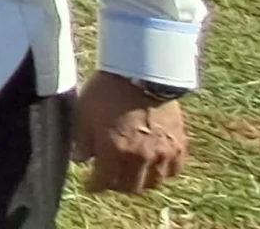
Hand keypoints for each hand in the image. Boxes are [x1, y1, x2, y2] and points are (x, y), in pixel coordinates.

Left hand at [74, 73, 188, 193]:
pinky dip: (162, 173)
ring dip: (139, 182)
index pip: (103, 181)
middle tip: (109, 179)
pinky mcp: (179, 144)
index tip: (90, 184)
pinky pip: (173, 171)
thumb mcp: (84, 113)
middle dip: (115, 186)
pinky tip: (153, 167)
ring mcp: (162, 152)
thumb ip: (81, 140)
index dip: (94, 185)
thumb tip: (80, 159)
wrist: (142, 72)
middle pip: (129, 187)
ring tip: (130, 175)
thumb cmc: (109, 89)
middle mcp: (140, 157)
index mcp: (114, 150)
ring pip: (152, 183)